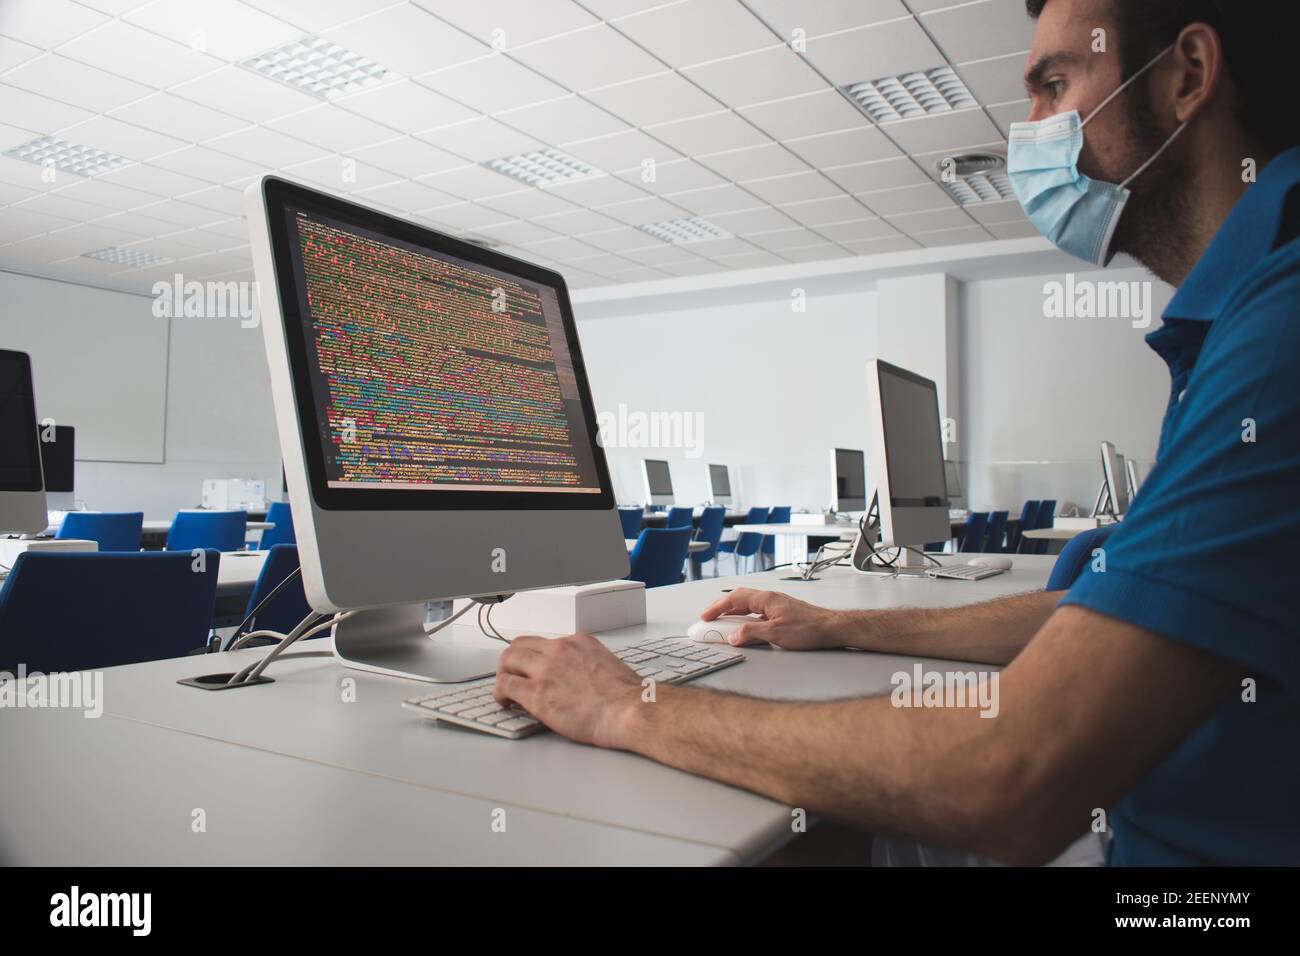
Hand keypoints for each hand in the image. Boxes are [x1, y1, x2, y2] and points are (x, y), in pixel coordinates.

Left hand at [493, 633, 641, 747]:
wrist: (629, 710)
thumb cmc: (625, 696)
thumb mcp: (605, 664)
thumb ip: (585, 664)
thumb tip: (575, 677)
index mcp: (577, 642)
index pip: (543, 642)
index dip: (532, 656)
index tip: (530, 666)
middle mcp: (559, 650)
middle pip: (519, 645)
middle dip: (511, 661)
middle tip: (510, 675)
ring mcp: (545, 670)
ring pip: (507, 660)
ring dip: (503, 674)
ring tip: (505, 690)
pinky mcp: (536, 693)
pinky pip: (505, 685)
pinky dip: (499, 693)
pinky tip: (504, 702)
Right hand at [698, 588, 838, 649]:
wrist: (832, 628)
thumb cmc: (809, 628)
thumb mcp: (775, 634)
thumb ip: (751, 634)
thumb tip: (734, 636)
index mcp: (766, 599)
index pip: (735, 599)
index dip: (717, 607)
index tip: (706, 616)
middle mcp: (770, 598)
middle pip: (740, 599)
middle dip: (722, 608)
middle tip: (710, 618)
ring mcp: (777, 605)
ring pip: (749, 606)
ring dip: (734, 614)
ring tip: (723, 624)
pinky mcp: (783, 613)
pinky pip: (758, 613)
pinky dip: (746, 619)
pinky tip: (746, 628)